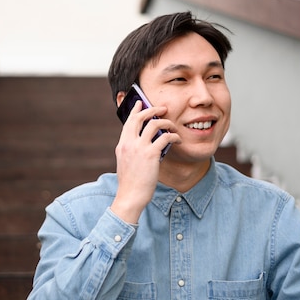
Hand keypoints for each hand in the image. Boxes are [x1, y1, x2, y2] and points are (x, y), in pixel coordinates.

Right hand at [110, 101, 179, 223]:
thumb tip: (142, 143)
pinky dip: (173, 136)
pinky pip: (165, 137)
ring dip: (167, 123)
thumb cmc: (130, 183)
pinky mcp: (151, 154)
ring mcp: (139, 148)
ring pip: (154, 124)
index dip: (136, 110)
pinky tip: (178, 140)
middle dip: (153, 109)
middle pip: (140, 117)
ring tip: (173, 127)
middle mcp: (129, 143)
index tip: (141, 103)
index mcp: (122, 144)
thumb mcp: (126, 163)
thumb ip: (131, 150)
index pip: (128, 121)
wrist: (130, 196)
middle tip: (163, 108)